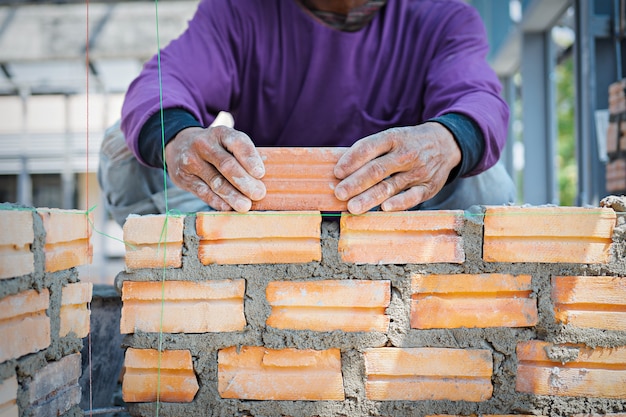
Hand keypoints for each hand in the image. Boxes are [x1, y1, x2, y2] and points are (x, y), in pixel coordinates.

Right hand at [164, 125, 265, 211]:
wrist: (179, 146)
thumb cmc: (215, 148)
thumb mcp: (226, 143)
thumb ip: (243, 156)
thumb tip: (261, 178)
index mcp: (220, 133)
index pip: (237, 143)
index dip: (250, 158)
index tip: (261, 173)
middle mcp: (204, 144)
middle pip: (226, 164)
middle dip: (244, 181)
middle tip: (258, 193)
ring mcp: (191, 160)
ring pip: (215, 181)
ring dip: (232, 195)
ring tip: (245, 206)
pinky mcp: (184, 177)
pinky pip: (202, 192)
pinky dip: (216, 201)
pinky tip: (228, 207)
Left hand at [333, 123, 460, 213]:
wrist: (446, 143)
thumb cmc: (409, 143)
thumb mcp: (393, 138)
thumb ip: (371, 151)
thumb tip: (342, 170)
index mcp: (394, 138)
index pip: (369, 147)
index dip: (352, 159)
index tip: (337, 172)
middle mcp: (406, 154)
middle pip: (377, 169)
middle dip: (356, 182)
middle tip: (339, 193)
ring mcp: (418, 171)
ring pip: (391, 186)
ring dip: (370, 197)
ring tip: (353, 207)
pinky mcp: (428, 187)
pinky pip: (413, 196)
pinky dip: (399, 202)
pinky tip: (384, 208)